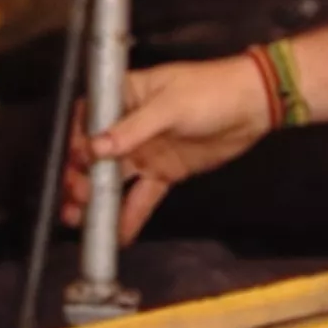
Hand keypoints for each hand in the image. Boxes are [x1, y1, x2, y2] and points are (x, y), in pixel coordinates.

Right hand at [67, 57, 275, 241]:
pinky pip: (143, 196)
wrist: (253, 107)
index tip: (73, 163)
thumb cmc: (210, 91)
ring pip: (114, 179)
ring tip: (80, 221)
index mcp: (126, 96)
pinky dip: (131, 215)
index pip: (89, 120)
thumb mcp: (169, 106)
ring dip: (96, 199)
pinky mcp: (164, 172)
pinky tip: (119, 235)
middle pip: (96, 155)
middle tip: (74, 199)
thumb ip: (132, 129)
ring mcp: (146, 151)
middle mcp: (129, 126)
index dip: (77, 142)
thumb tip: (94, 149)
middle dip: (81, 177)